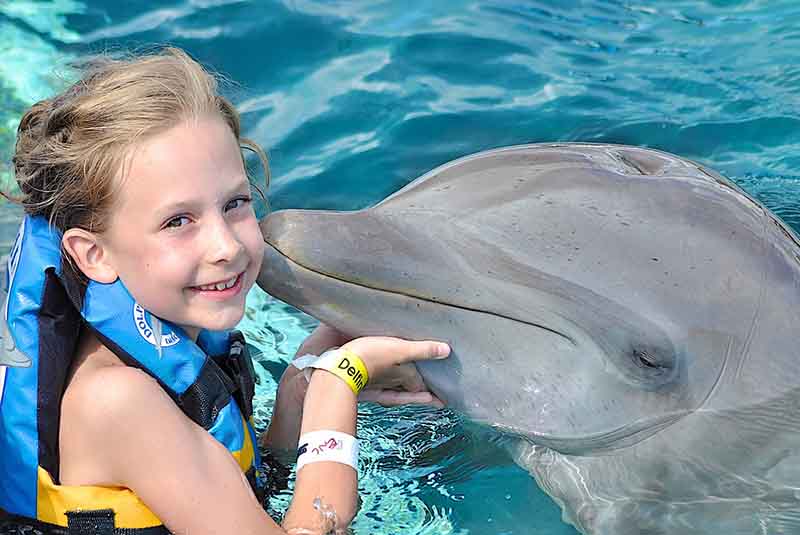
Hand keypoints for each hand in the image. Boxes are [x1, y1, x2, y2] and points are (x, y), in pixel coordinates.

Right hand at [286, 324, 449, 407]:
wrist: (338, 369)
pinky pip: (382, 390)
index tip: (443, 400)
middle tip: (434, 396)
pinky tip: (390, 391)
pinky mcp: (364, 386)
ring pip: (397, 389)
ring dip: (408, 391)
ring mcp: (378, 386)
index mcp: (404, 375)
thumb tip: (446, 350)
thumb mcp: (399, 349)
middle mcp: (392, 384)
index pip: (422, 385)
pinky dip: (389, 391)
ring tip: (420, 395)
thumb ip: (421, 349)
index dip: (433, 390)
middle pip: (410, 388)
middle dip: (421, 390)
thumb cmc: (369, 357)